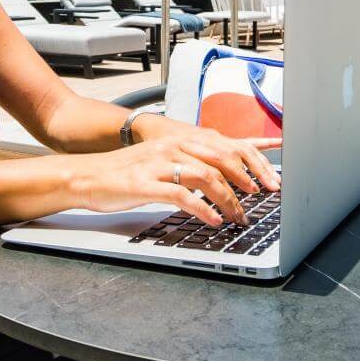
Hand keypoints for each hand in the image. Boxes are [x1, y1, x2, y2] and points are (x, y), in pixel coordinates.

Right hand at [73, 126, 279, 226]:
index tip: (272, 179)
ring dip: (228, 200)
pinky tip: (212, 221)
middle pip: (222, 158)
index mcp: (181, 139)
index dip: (254, 161)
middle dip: (248, 180)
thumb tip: (223, 180)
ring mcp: (160, 163)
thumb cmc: (127, 173)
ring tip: (238, 217)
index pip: (227, 145)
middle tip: (262, 199)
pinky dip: (202, 209)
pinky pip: (182, 195)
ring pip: (206, 177)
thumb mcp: (163, 162)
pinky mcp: (146, 183)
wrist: (87, 175)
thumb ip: (191, 164)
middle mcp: (173, 146)